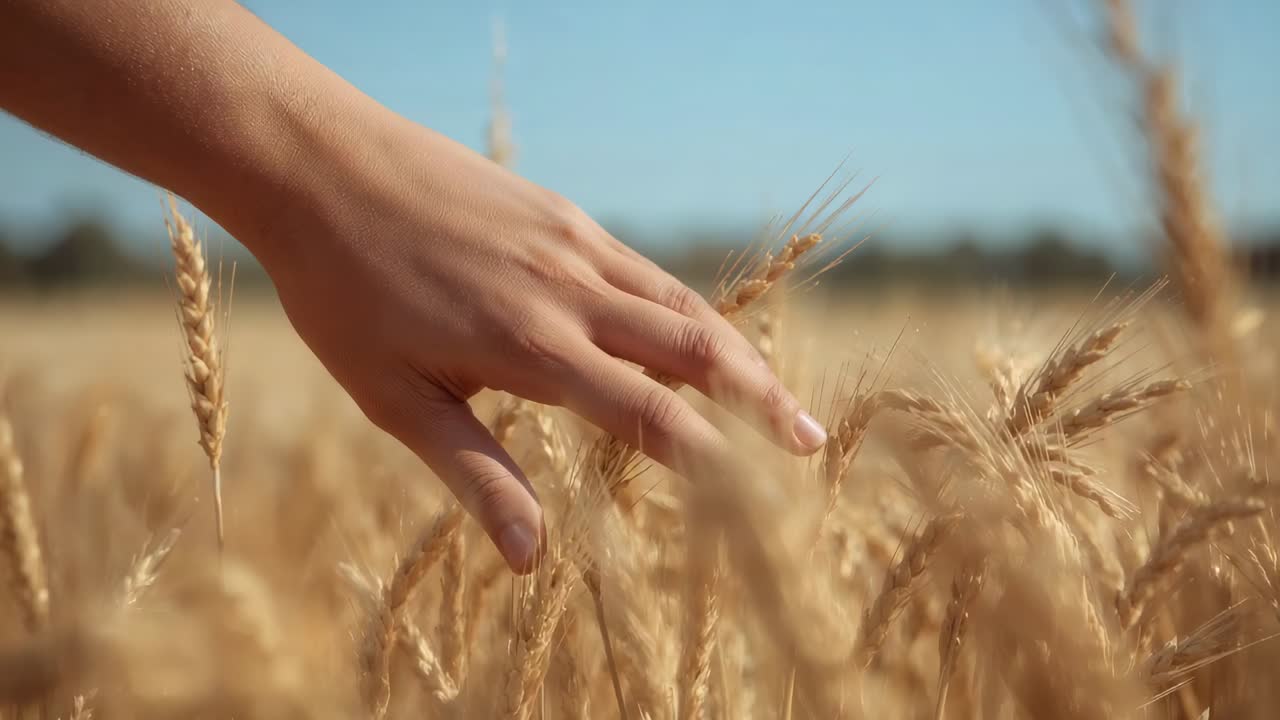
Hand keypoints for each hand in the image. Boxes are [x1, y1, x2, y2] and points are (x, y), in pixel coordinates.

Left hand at [253, 111, 826, 571]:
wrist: (320, 167)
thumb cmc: (344, 292)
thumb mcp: (395, 399)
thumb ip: (474, 474)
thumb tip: (531, 559)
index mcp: (531, 346)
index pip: (650, 414)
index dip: (712, 459)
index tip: (754, 499)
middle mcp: (570, 290)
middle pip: (697, 346)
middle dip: (761, 400)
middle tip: (810, 443)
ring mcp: (573, 243)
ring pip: (681, 300)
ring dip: (736, 352)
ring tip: (773, 395)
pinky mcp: (563, 215)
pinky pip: (642, 269)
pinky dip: (682, 309)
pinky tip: (691, 334)